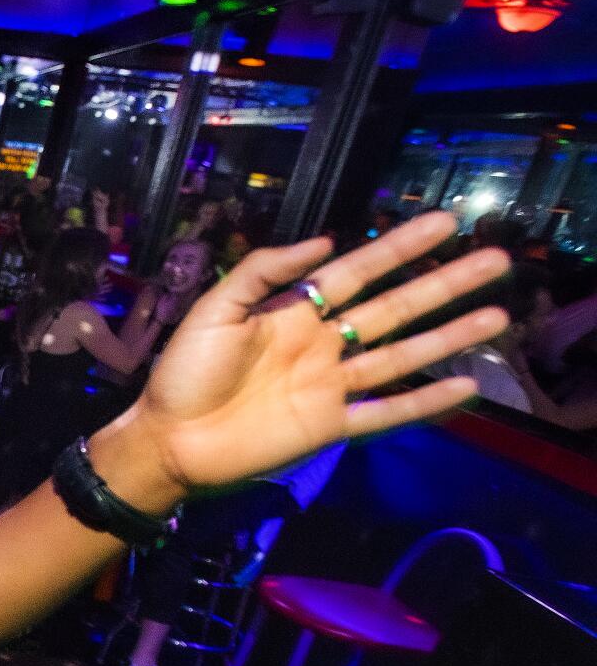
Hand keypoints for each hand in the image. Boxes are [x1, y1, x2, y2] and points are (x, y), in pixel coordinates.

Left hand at [122, 211, 509, 496]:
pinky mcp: (329, 426)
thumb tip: (324, 240)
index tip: (443, 224)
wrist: (168, 441)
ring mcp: (329, 386)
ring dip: (448, 337)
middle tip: (495, 260)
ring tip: (497, 317)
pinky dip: (424, 402)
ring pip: (400, 356)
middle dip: (443, 285)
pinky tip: (465, 388)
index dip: (399, 248)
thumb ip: (262, 272)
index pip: (357, 272)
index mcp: (292, 312)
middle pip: (393, 308)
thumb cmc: (183, 374)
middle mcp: (321, 344)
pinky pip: (385, 412)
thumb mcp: (214, 310)